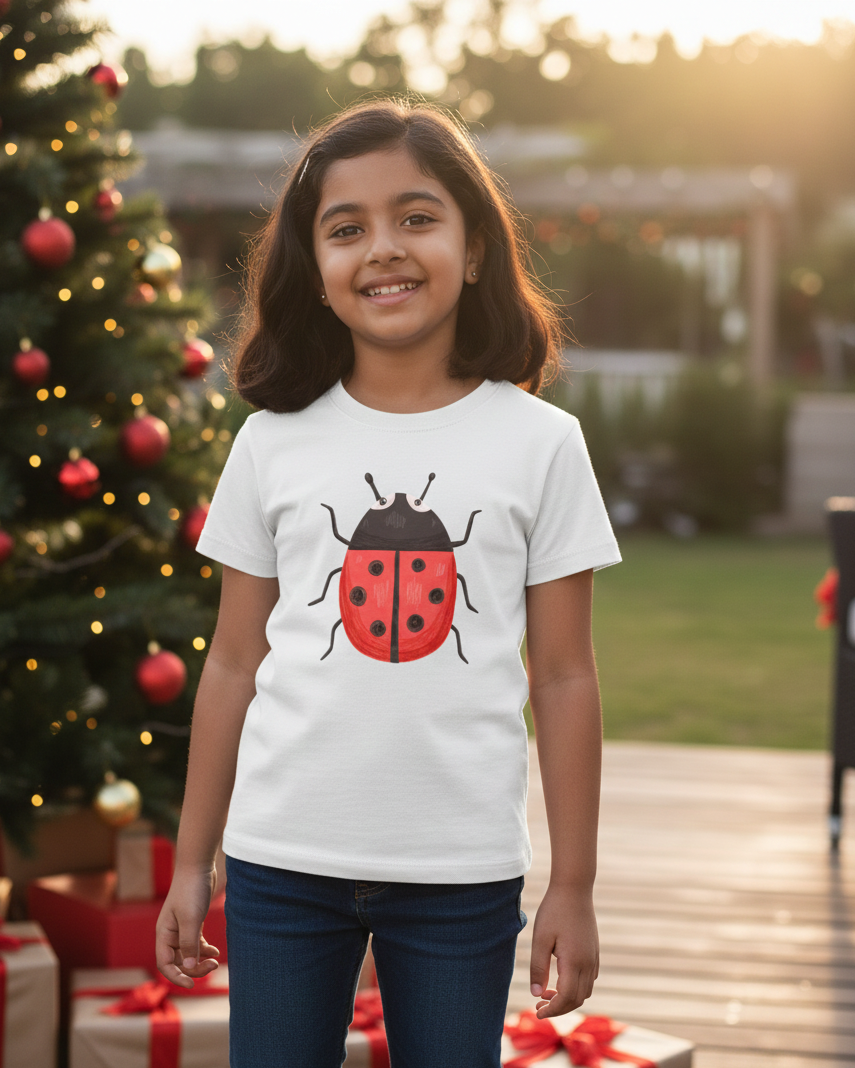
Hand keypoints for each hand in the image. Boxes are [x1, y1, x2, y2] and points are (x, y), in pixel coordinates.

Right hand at [156, 866, 220, 988]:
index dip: (176, 977)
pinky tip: (215, 951)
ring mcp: (181, 927)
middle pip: (178, 961)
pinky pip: (195, 942)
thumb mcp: (191, 919)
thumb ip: (188, 944)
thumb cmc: (191, 890)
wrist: (198, 865)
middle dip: (194, 968)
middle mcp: (169, 933)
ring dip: (200, 960)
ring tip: (216, 961)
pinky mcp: (192, 920)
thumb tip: (187, 968)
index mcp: (163, 933)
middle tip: (213, 967)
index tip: (192, 984)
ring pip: (188, 953)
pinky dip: (204, 949)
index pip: (164, 964)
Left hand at [529, 883, 598, 1018]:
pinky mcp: (594, 951)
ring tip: (547, 992)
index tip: (537, 1011)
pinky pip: (589, 978)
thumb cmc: (554, 911)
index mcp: (575, 961)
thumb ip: (538, 968)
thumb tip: (536, 993)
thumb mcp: (540, 939)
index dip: (552, 1010)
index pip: (567, 998)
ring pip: (586, 991)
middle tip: (538, 1004)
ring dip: (568, 998)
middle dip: (559, 1008)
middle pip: (578, 999)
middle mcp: (588, 963)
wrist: (574, 888)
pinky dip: (576, 987)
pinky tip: (560, 979)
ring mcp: (594, 957)